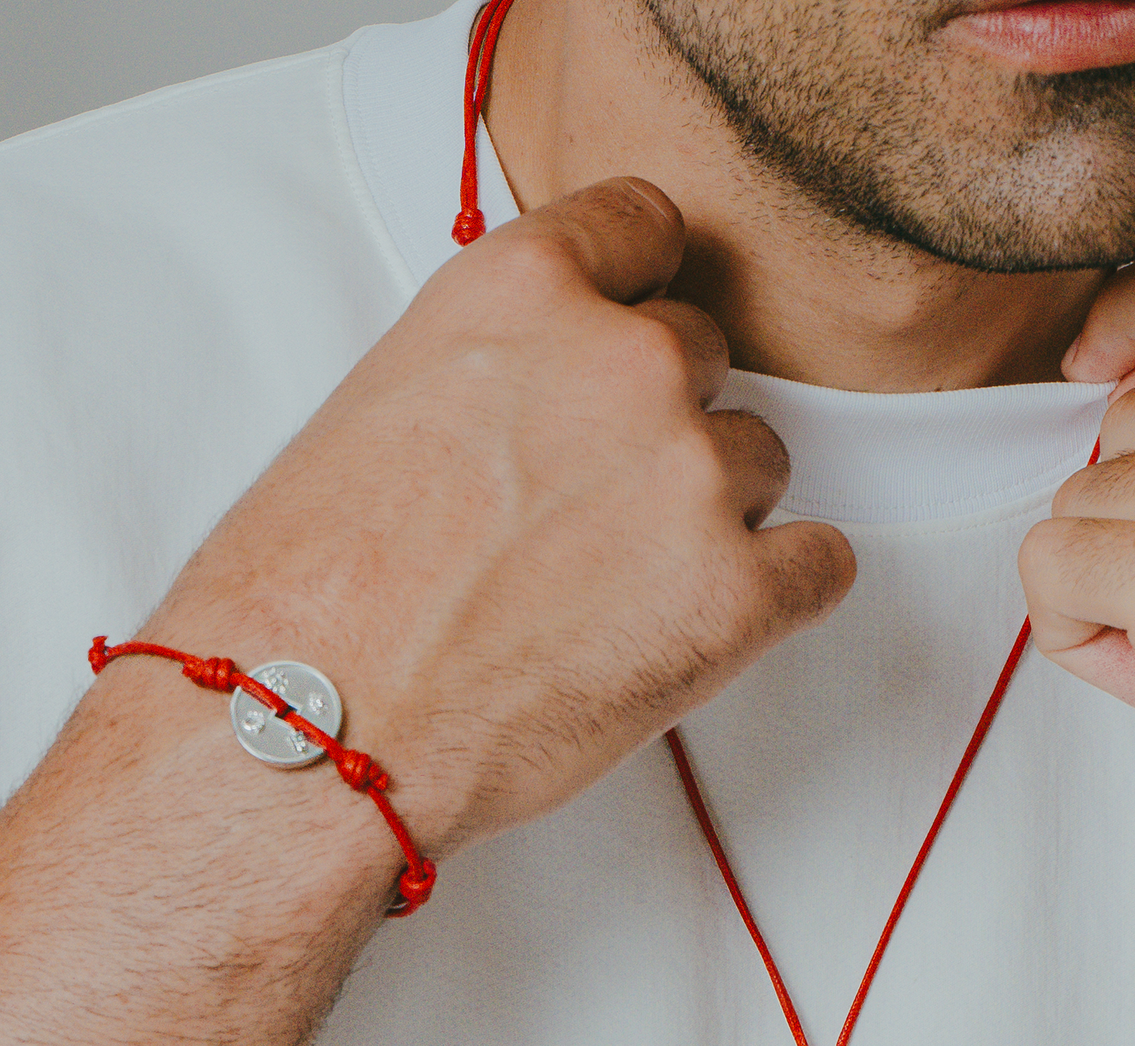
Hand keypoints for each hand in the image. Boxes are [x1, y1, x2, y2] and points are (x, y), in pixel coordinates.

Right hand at [147, 177, 853, 862]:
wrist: (312, 729)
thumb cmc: (314, 596)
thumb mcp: (387, 408)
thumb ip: (503, 365)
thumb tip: (556, 394)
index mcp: (521, 290)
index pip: (646, 227)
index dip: (638, 292)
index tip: (627, 341)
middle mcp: (624, 362)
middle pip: (706, 355)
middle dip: (660, 422)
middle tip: (591, 509)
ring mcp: (690, 476)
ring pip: (758, 460)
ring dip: (708, 514)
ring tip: (616, 589)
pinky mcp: (736, 595)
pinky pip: (822, 563)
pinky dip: (780, 590)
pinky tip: (709, 619)